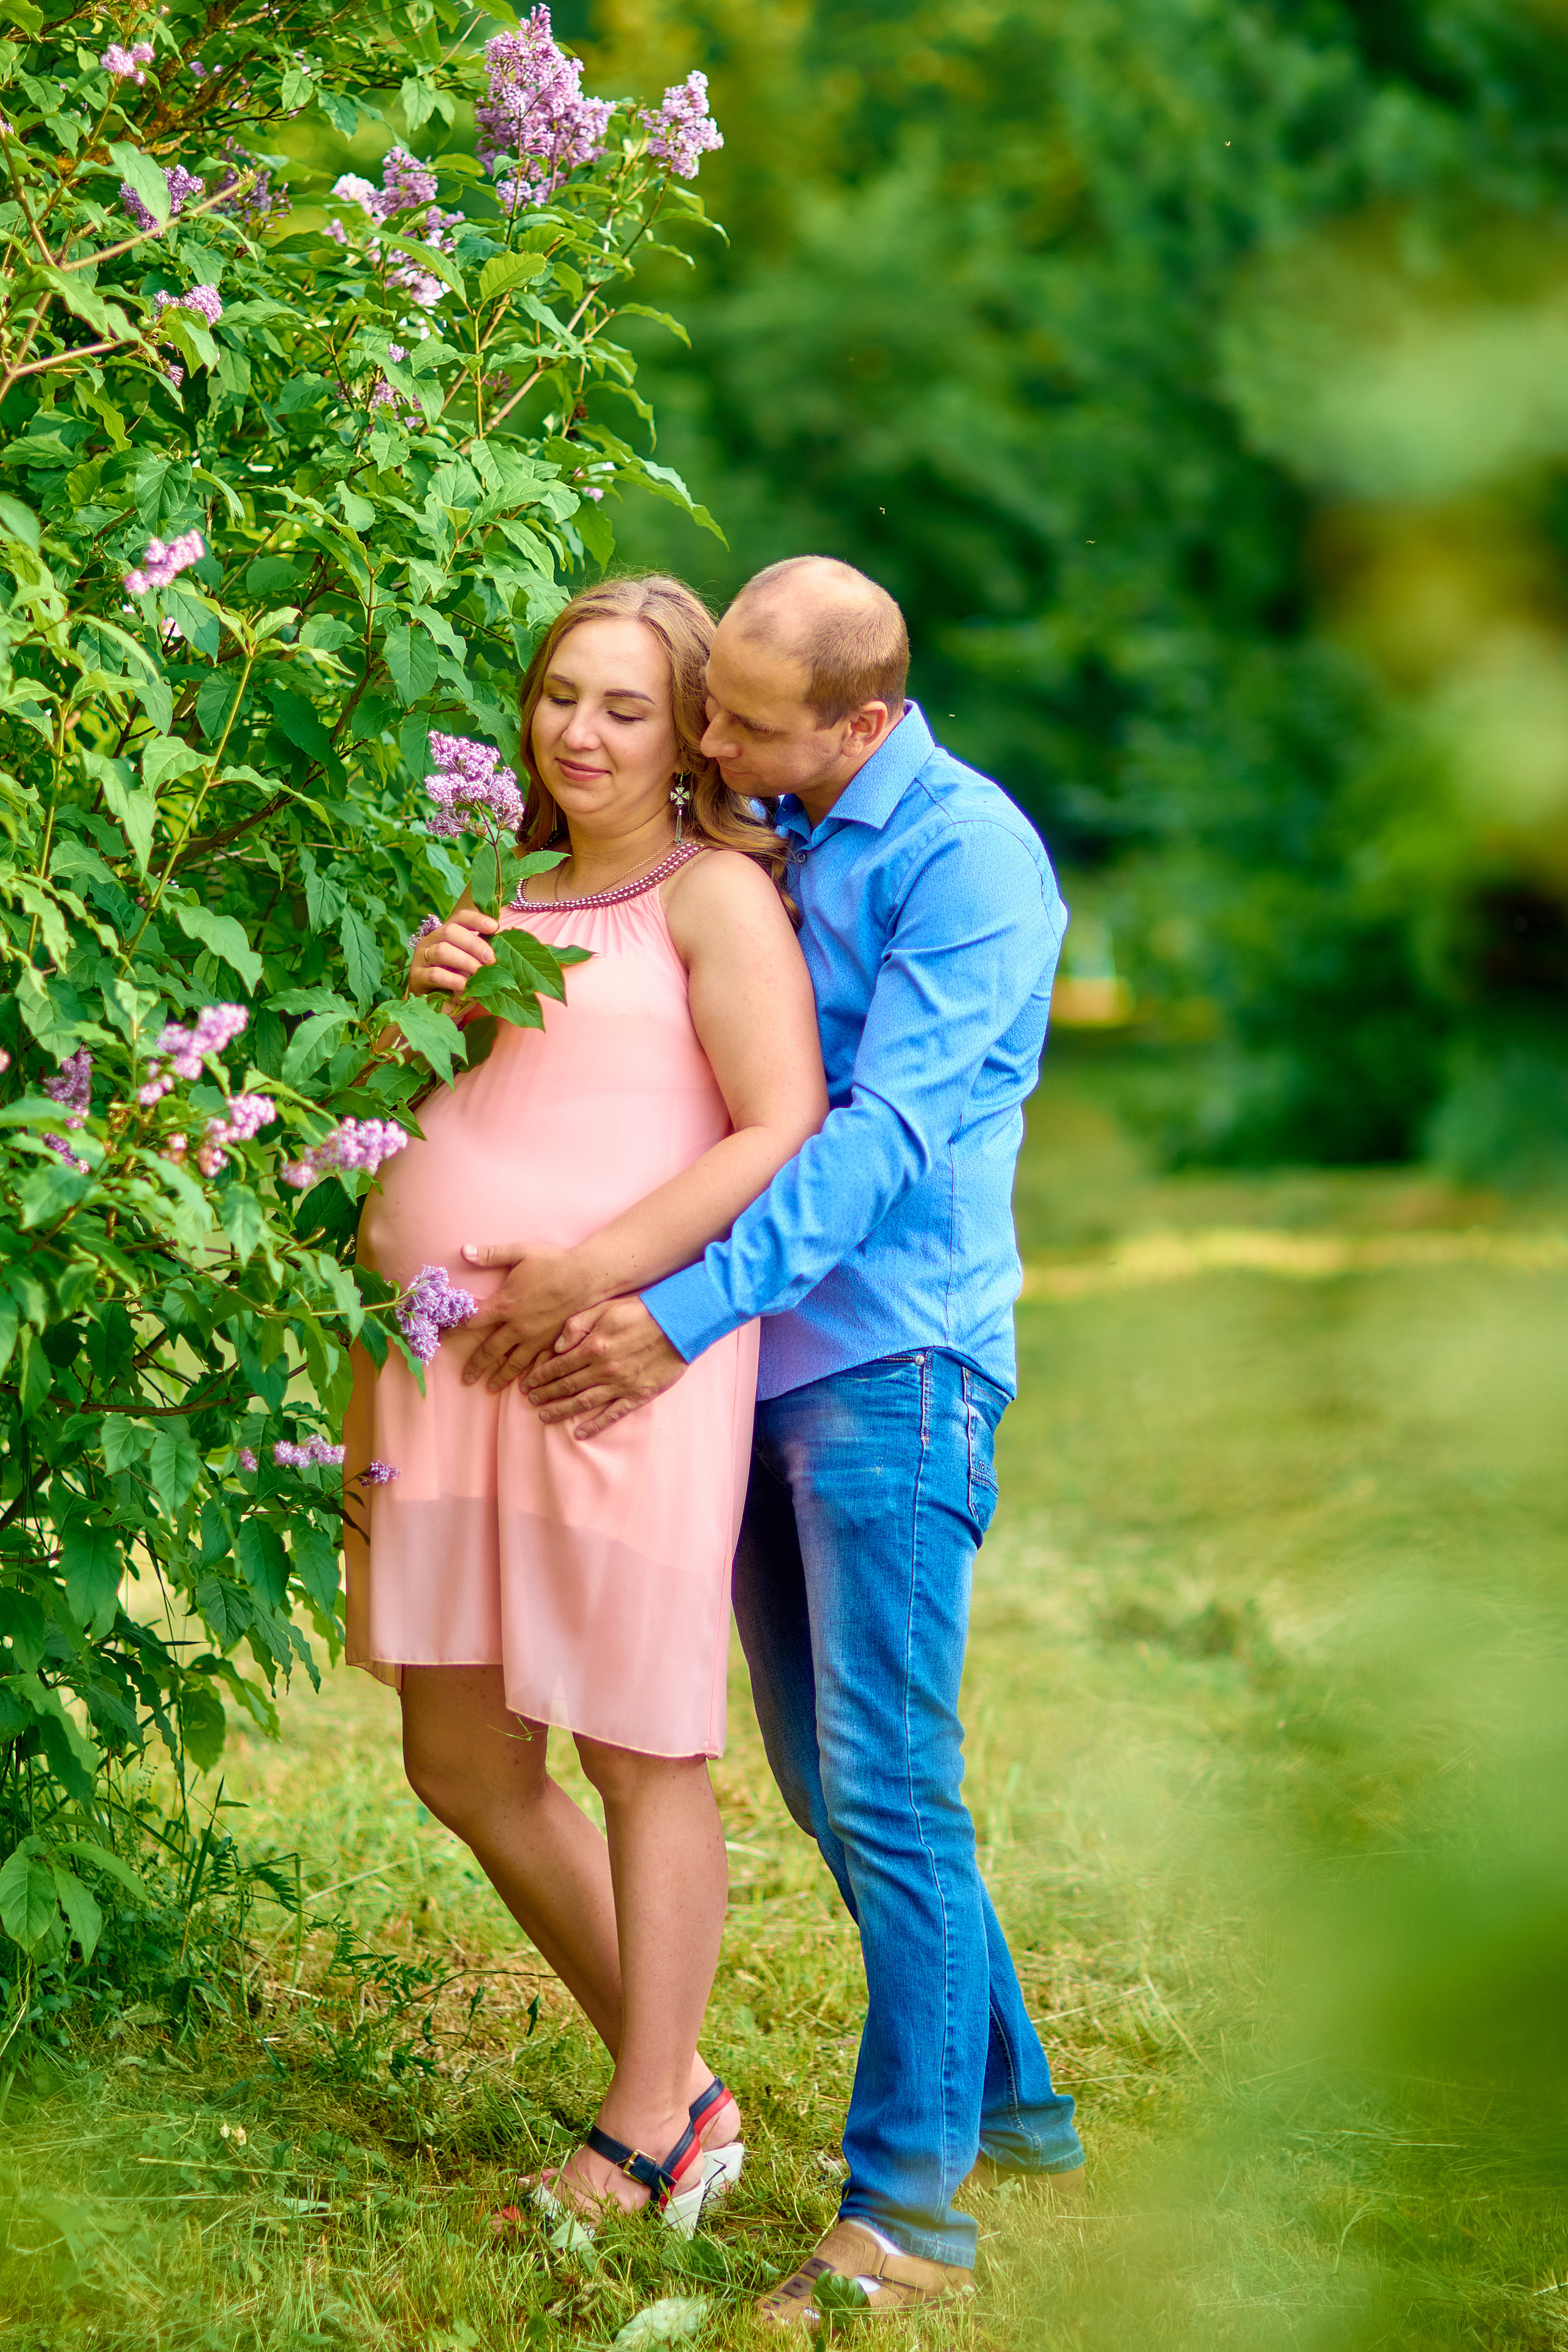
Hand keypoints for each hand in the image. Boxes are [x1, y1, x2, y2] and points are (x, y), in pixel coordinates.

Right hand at [409, 906, 497, 996]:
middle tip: (491, 959)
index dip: (477, 919)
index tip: (494, 927)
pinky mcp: (416, 976)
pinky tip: (467, 988)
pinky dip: (454, 981)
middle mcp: (431, 940)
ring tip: (480, 974)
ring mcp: (421, 957)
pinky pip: (436, 974)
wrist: (435, 1002)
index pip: (460, 917)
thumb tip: (505, 948)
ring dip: (465, 962)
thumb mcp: (471, 963)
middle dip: (474, 944)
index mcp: (446, 932)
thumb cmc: (457, 979)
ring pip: (442, 951)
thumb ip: (482, 954)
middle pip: (450, 931)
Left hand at [459, 1243, 584, 1391]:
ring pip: (513, 1362)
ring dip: (499, 1376)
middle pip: (490, 1350)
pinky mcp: (553, 1341)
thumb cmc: (553, 1261)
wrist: (588, 1275)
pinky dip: (529, 1375)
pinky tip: (525, 1384)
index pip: (472, 1322)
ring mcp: (536, 1337)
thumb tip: (463, 1250)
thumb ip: (490, 1254)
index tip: (442, 1339)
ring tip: (489, 1387)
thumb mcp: (519, 1252)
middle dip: (475, 1365)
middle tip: (465, 1379)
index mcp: (504, 1305)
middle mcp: (517, 1326)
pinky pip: (537, 1363)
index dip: (455, 1330)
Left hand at [525, 1298, 686, 1437]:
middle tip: (531, 1401)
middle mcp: (603, 1369)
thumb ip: (577, 1325)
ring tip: (544, 1417)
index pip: (558, 1365)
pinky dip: (595, 1425)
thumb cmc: (642, 1311)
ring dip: (561, 1411)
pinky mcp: (637, 1395)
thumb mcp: (605, 1308)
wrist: (680, 1324)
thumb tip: (557, 1347)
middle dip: (546, 1394)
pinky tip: (580, 1433)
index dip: (540, 1376)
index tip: (528, 1383)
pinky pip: (612, 1414)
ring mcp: (620, 1385)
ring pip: (583, 1402)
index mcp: (593, 1347)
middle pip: (567, 1386)